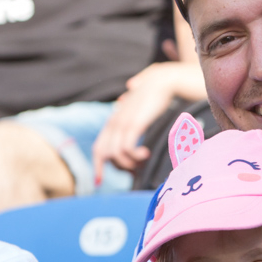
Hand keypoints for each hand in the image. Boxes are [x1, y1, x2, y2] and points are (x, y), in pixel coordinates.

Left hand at [91, 63, 187, 184]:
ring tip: (143, 161)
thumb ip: (132, 101)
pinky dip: (134, 156)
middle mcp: (114, 122)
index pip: (99, 147)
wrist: (164, 80)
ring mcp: (123, 122)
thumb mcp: (139, 101)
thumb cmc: (155, 90)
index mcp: (114, 120)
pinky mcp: (134, 124)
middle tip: (136, 171)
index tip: (99, 181)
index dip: (98, 166)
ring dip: (129, 164)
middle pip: (104, 154)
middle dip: (118, 168)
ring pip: (115, 154)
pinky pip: (126, 148)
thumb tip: (128, 90)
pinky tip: (146, 154)